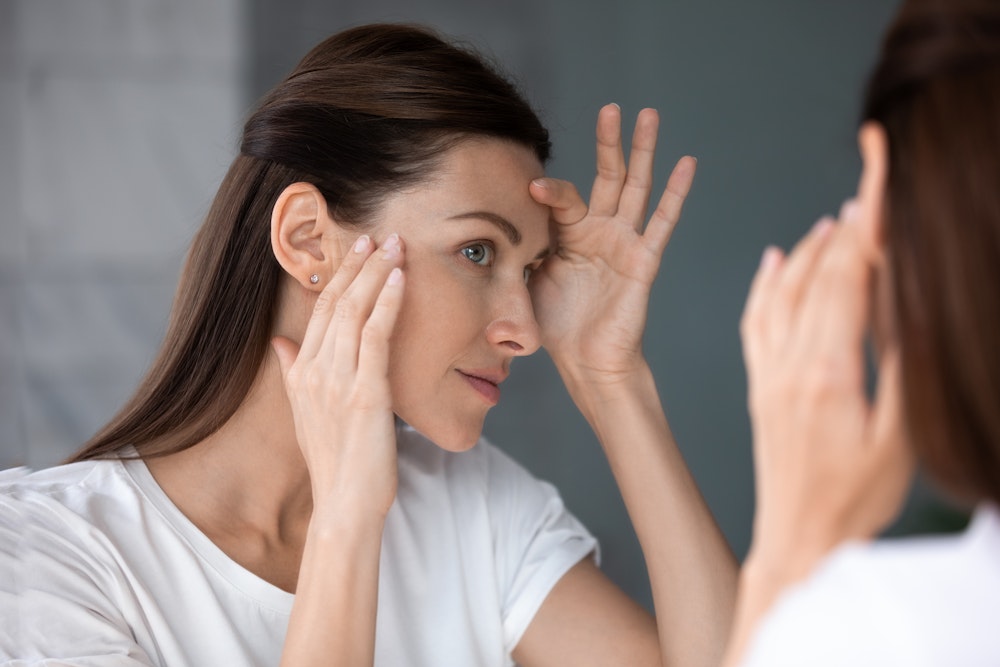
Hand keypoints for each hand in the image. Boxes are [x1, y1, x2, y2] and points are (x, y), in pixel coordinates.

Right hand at [271, 234, 405, 518]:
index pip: (319, 311)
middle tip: (378, 236)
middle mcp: (314, 371)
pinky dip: (387, 302)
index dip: (340, 277)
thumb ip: (293, 373)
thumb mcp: (306, 414)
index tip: (357, 251)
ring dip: (376, 273)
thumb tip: (281, 343)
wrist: (344, 505)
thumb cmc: (335, 463)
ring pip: (355, 312)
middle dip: (358, 265)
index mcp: (300, 374)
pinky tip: (399, 279)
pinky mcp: (365, 393)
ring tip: (394, 245)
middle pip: (336, 303)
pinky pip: (376, 336)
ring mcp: (337, 380)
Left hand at [529, 104, 694, 384]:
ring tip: (649, 115)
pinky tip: (687, 162)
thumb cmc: (556, 325)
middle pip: (607, 176)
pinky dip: (676, 192)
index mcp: (569, 234)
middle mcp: (599, 231)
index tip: (530, 188)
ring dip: (643, 151)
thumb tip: (487, 231)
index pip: (562, 197)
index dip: (549, 191)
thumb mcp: (526, 280)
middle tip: (610, 107)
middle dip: (609, 142)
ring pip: (636, 187)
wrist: (585, 361)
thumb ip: (518, 250)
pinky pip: (663, 222)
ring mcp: (624, 242)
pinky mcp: (644, 260)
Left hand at [739, 203, 913, 579]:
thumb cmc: (856, 499)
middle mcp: (790, 366)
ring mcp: (768, 376)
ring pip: (781, 296)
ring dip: (806, 253)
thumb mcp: (899, 439)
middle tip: (865, 191)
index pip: (847, 282)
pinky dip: (764, 286)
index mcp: (828, 374)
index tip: (877, 190)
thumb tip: (903, 307)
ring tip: (831, 221)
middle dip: (843, 231)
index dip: (864, 231)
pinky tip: (773, 262)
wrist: (799, 539)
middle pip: (815, 280)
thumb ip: (900, 369)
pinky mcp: (759, 387)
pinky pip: (754, 323)